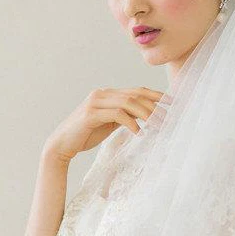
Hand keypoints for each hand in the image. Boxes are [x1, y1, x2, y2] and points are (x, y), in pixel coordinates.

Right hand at [43, 86, 165, 162]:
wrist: (62, 144)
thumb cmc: (85, 135)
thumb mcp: (108, 124)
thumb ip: (122, 117)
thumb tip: (142, 117)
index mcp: (108, 94)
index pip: (136, 90)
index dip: (155, 95)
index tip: (172, 102)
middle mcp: (102, 93)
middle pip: (135, 94)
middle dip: (154, 105)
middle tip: (169, 117)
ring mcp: (96, 101)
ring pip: (128, 102)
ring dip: (146, 114)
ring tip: (157, 125)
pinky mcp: (91, 113)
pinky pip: (117, 114)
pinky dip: (131, 122)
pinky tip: (139, 132)